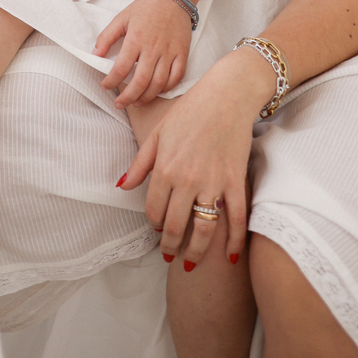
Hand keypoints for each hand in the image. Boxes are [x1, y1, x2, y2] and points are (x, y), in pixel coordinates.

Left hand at [95, 0, 192, 106]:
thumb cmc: (146, 9)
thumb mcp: (121, 18)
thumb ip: (106, 37)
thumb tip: (95, 55)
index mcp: (136, 38)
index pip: (122, 67)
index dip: (111, 81)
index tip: (105, 86)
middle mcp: (153, 48)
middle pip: (141, 80)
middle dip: (128, 97)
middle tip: (119, 104)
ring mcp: (169, 52)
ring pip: (158, 83)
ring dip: (146, 97)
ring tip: (136, 102)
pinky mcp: (182, 53)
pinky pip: (176, 77)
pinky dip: (166, 88)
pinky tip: (156, 91)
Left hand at [117, 50, 266, 266]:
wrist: (226, 95)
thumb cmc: (189, 110)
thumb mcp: (157, 132)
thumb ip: (140, 164)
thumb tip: (122, 186)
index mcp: (165, 168)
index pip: (154, 210)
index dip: (153, 224)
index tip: (156, 229)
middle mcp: (187, 180)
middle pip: (175, 225)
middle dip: (170, 245)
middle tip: (170, 255)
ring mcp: (213, 182)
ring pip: (203, 229)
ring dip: (196, 252)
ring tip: (190, 263)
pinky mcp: (235, 181)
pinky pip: (236, 218)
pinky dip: (234, 241)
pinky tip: (230, 257)